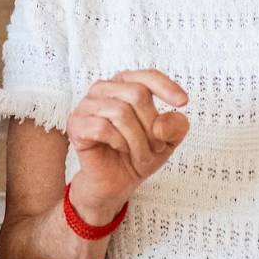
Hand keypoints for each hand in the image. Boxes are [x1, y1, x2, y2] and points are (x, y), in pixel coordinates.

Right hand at [64, 69, 190, 222]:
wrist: (116, 182)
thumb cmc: (138, 154)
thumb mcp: (168, 140)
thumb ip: (175, 126)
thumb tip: (162, 124)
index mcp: (125, 84)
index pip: (148, 76)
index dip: (167, 87)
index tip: (183, 102)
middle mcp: (104, 89)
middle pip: (137, 94)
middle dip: (152, 126)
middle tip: (155, 148)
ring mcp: (87, 105)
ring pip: (121, 112)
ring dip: (137, 141)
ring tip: (139, 154)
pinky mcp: (76, 124)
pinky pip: (102, 128)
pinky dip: (118, 143)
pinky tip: (120, 149)